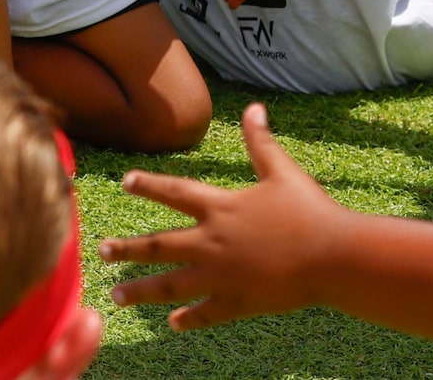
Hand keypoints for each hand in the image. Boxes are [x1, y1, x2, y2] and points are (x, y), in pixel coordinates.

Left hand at [106, 104, 349, 330]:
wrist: (331, 256)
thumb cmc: (309, 210)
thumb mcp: (282, 171)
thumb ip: (261, 142)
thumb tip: (252, 108)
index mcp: (221, 207)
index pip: (174, 193)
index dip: (148, 185)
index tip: (124, 181)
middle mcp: (212, 242)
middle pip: (160, 245)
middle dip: (127, 248)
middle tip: (101, 251)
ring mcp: (221, 276)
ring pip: (170, 286)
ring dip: (141, 291)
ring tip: (116, 295)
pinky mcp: (237, 302)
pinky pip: (205, 313)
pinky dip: (187, 319)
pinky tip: (172, 324)